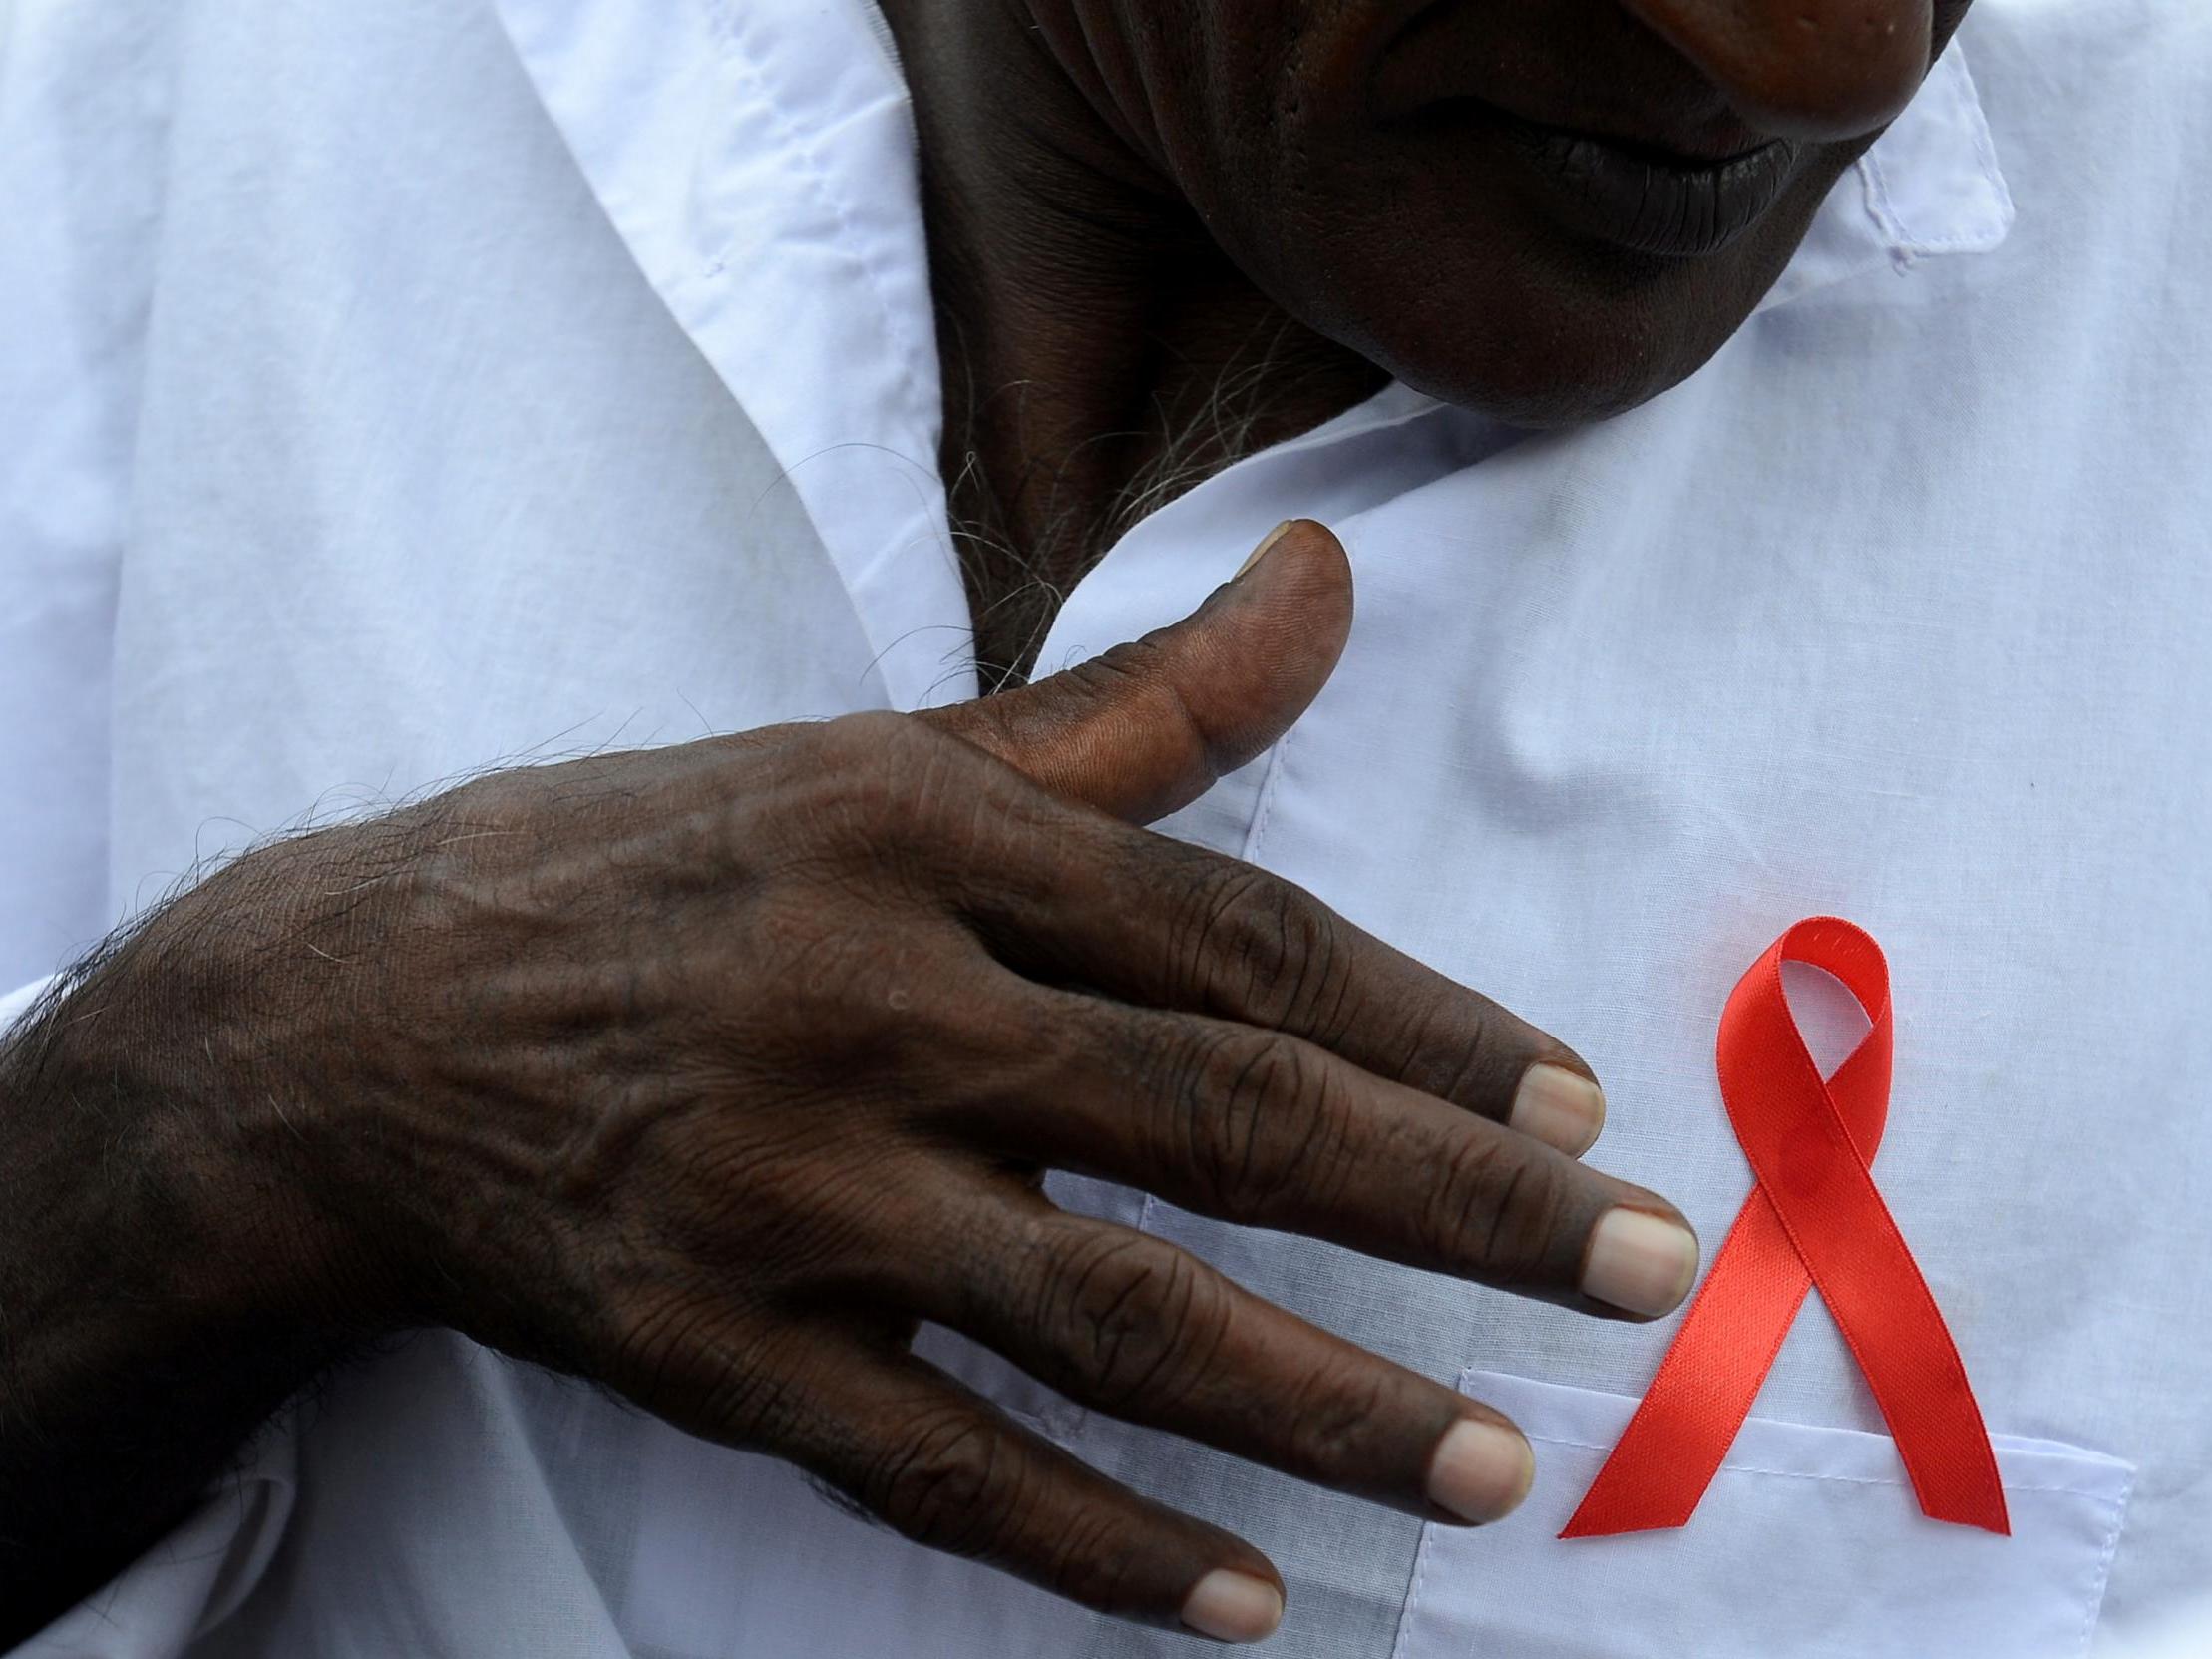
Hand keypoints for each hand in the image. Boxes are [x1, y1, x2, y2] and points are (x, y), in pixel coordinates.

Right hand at [160, 520, 1695, 1642]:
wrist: (343, 1019)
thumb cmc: (651, 868)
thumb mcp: (873, 752)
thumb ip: (1129, 705)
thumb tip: (1330, 575)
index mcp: (920, 828)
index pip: (1237, 936)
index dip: (1426, 1027)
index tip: (1574, 1106)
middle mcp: (866, 996)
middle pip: (1218, 1117)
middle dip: (1457, 1209)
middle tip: (1639, 1274)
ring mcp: (783, 1185)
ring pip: (1104, 1314)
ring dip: (1320, 1403)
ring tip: (1495, 1465)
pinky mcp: (705, 1344)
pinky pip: (935, 1465)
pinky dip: (1096, 1545)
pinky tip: (1242, 1603)